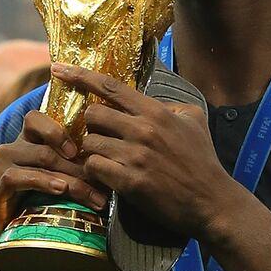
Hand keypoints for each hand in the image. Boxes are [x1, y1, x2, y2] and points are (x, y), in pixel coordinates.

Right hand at [0, 110, 106, 240]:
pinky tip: (60, 189)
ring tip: (93, 196)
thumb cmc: (43, 204)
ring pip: (39, 161)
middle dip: (80, 167)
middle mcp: (9, 150)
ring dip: (72, 179)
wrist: (13, 238)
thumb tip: (112, 161)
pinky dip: (42, 182)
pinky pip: (16, 178)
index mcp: (24, 142)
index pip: (34, 119)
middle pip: (47, 148)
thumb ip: (77, 165)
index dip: (57, 130)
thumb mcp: (62, 180)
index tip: (79, 150)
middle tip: (104, 186)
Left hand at [52, 63, 242, 237]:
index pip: (111, 86)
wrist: (212, 201)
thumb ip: (171, 106)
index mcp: (156, 112)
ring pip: (90, 143)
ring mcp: (135, 157)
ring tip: (106, 159)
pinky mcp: (130, 182)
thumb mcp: (195, 122)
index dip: (81, 75)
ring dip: (92, 151)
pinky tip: (106, 176)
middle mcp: (143, 130)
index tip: (59, 69)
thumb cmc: (203, 161)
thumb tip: (152, 99)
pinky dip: (95, 171)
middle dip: (91, 124)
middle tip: (101, 136)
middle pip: (93, 114)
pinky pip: (94, 167)